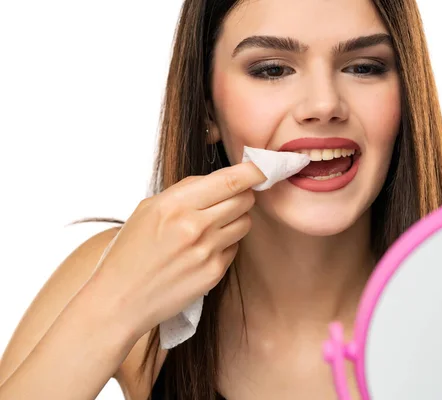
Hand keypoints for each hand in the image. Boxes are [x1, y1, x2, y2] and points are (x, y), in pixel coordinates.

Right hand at [87, 162, 265, 337]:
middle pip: (244, 199)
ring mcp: (207, 251)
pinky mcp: (214, 273)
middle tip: (233, 196)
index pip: (230, 180)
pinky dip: (226, 243)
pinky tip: (204, 249)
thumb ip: (185, 191)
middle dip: (244, 194)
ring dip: (236, 218)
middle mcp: (195, 226)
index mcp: (175, 204)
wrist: (120, 299)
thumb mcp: (148, 209)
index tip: (262, 167)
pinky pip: (234, 247)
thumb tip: (219, 180)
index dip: (253, 171)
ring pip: (245, 222)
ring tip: (213, 225)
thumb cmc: (130, 251)